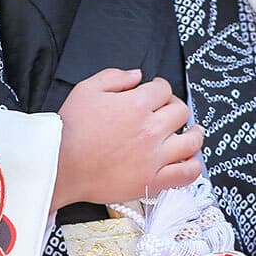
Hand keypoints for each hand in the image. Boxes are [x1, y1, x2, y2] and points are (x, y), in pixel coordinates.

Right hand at [54, 68, 203, 208]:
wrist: (60, 166)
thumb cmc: (70, 130)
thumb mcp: (86, 89)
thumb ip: (114, 76)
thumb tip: (137, 75)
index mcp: (136, 104)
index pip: (163, 89)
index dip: (160, 88)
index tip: (156, 93)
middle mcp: (150, 129)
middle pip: (180, 112)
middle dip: (174, 108)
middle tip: (168, 112)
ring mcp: (154, 156)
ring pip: (191, 142)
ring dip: (195, 134)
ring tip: (193, 133)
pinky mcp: (153, 180)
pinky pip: (186, 174)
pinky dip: (192, 166)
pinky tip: (189, 161)